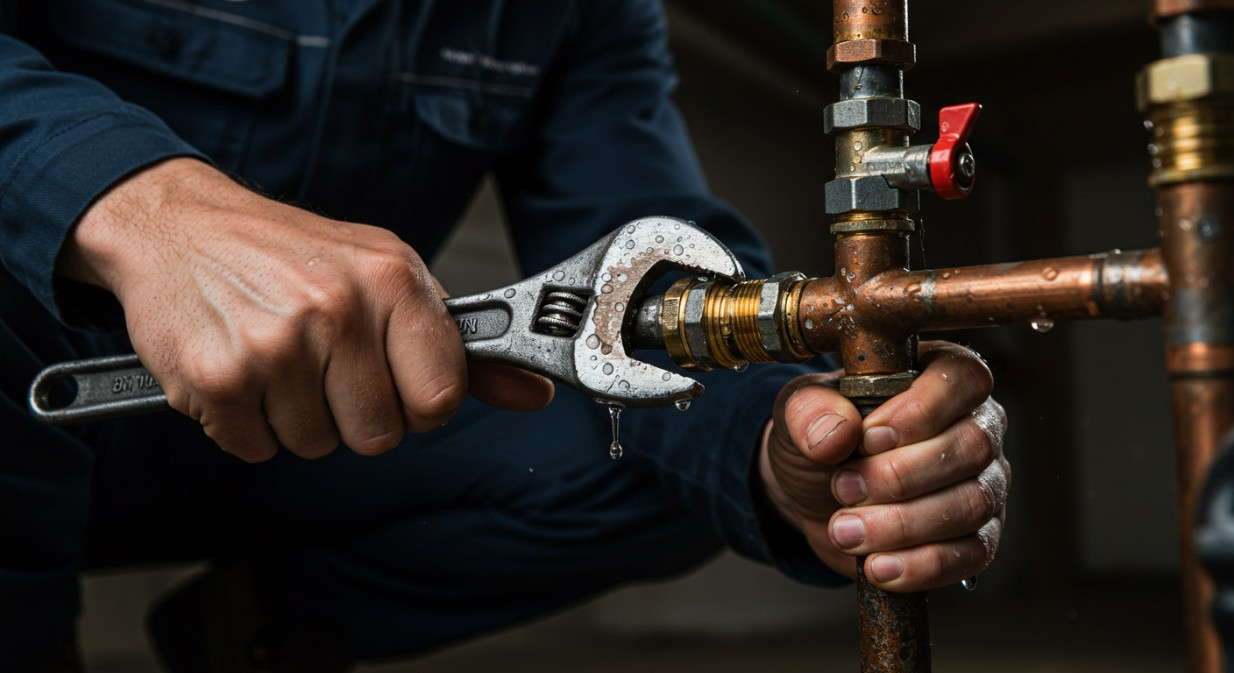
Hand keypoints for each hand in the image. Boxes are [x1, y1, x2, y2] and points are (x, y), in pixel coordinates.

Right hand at [57, 158, 552, 460]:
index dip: (418, 403)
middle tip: (322, 366)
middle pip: (380, 436)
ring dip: (296, 417)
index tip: (394, 381)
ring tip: (276, 357)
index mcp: (391, 280)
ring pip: (316, 446)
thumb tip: (534, 393)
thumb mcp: (388, 276)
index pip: (441, 398)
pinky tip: (241, 369)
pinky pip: (256, 449)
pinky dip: (246, 423)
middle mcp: (337, 309)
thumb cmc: (292, 254)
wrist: (180, 225)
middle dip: (353, 414)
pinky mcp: (218, 378)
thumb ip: (460, 346)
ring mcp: (275, 345)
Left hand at [758, 341, 1008, 590]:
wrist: (813, 494)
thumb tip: (837, 432)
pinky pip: (970, 555)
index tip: (868, 438)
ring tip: (845, 529)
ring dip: (903, 524)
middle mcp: (976, 426)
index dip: (921, 410)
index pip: (963, 379)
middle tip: (842, 487)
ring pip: (972, 504)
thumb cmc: (820, 437)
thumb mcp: (799, 412)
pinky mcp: (977, 536)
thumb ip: (810, 410)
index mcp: (941, 376)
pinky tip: (877, 566)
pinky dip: (920, 565)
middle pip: (971, 447)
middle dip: (900, 475)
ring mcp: (984, 483)